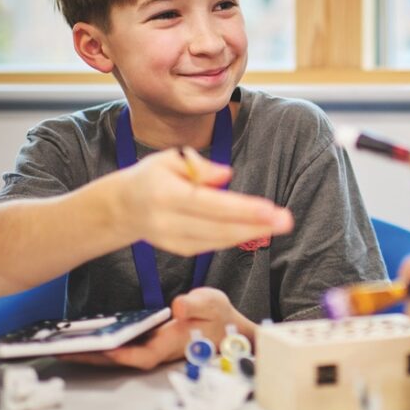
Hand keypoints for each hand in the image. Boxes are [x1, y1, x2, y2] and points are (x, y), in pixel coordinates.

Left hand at [63, 287, 255, 369]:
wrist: (226, 325)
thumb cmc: (219, 317)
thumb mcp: (213, 304)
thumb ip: (197, 305)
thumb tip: (179, 305)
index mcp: (173, 343)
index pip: (144, 354)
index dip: (123, 353)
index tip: (102, 348)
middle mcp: (158, 349)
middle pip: (121, 358)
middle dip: (93, 356)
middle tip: (63, 349)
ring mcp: (151, 346)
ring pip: (116, 354)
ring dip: (90, 351)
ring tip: (62, 344)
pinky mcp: (147, 340)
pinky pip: (119, 345)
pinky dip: (100, 343)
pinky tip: (83, 337)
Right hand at [111, 147, 292, 255]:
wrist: (123, 207)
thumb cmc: (152, 176)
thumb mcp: (170, 159)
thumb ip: (199, 167)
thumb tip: (226, 176)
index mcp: (165, 194)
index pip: (208, 203)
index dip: (240, 209)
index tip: (268, 208)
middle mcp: (167, 221)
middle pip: (217, 227)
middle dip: (255, 224)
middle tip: (286, 219)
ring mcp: (172, 240)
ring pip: (217, 240)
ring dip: (251, 232)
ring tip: (280, 224)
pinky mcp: (179, 249)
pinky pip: (212, 245)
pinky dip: (235, 237)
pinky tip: (257, 229)